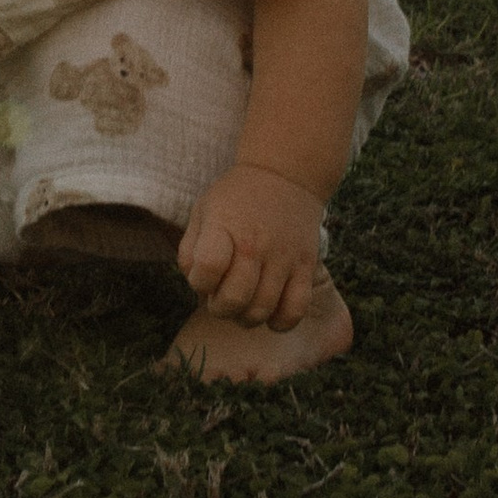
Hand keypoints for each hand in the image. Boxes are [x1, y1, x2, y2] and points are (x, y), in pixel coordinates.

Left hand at [177, 164, 325, 328]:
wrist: (286, 175)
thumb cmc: (237, 198)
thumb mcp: (203, 211)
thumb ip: (190, 250)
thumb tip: (197, 285)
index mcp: (225, 227)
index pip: (207, 270)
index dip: (199, 283)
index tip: (204, 276)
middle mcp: (256, 244)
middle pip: (234, 299)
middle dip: (220, 308)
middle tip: (222, 298)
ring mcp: (284, 257)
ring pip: (262, 311)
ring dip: (245, 317)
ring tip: (243, 303)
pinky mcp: (306, 267)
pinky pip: (294, 311)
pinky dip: (279, 322)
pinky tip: (270, 312)